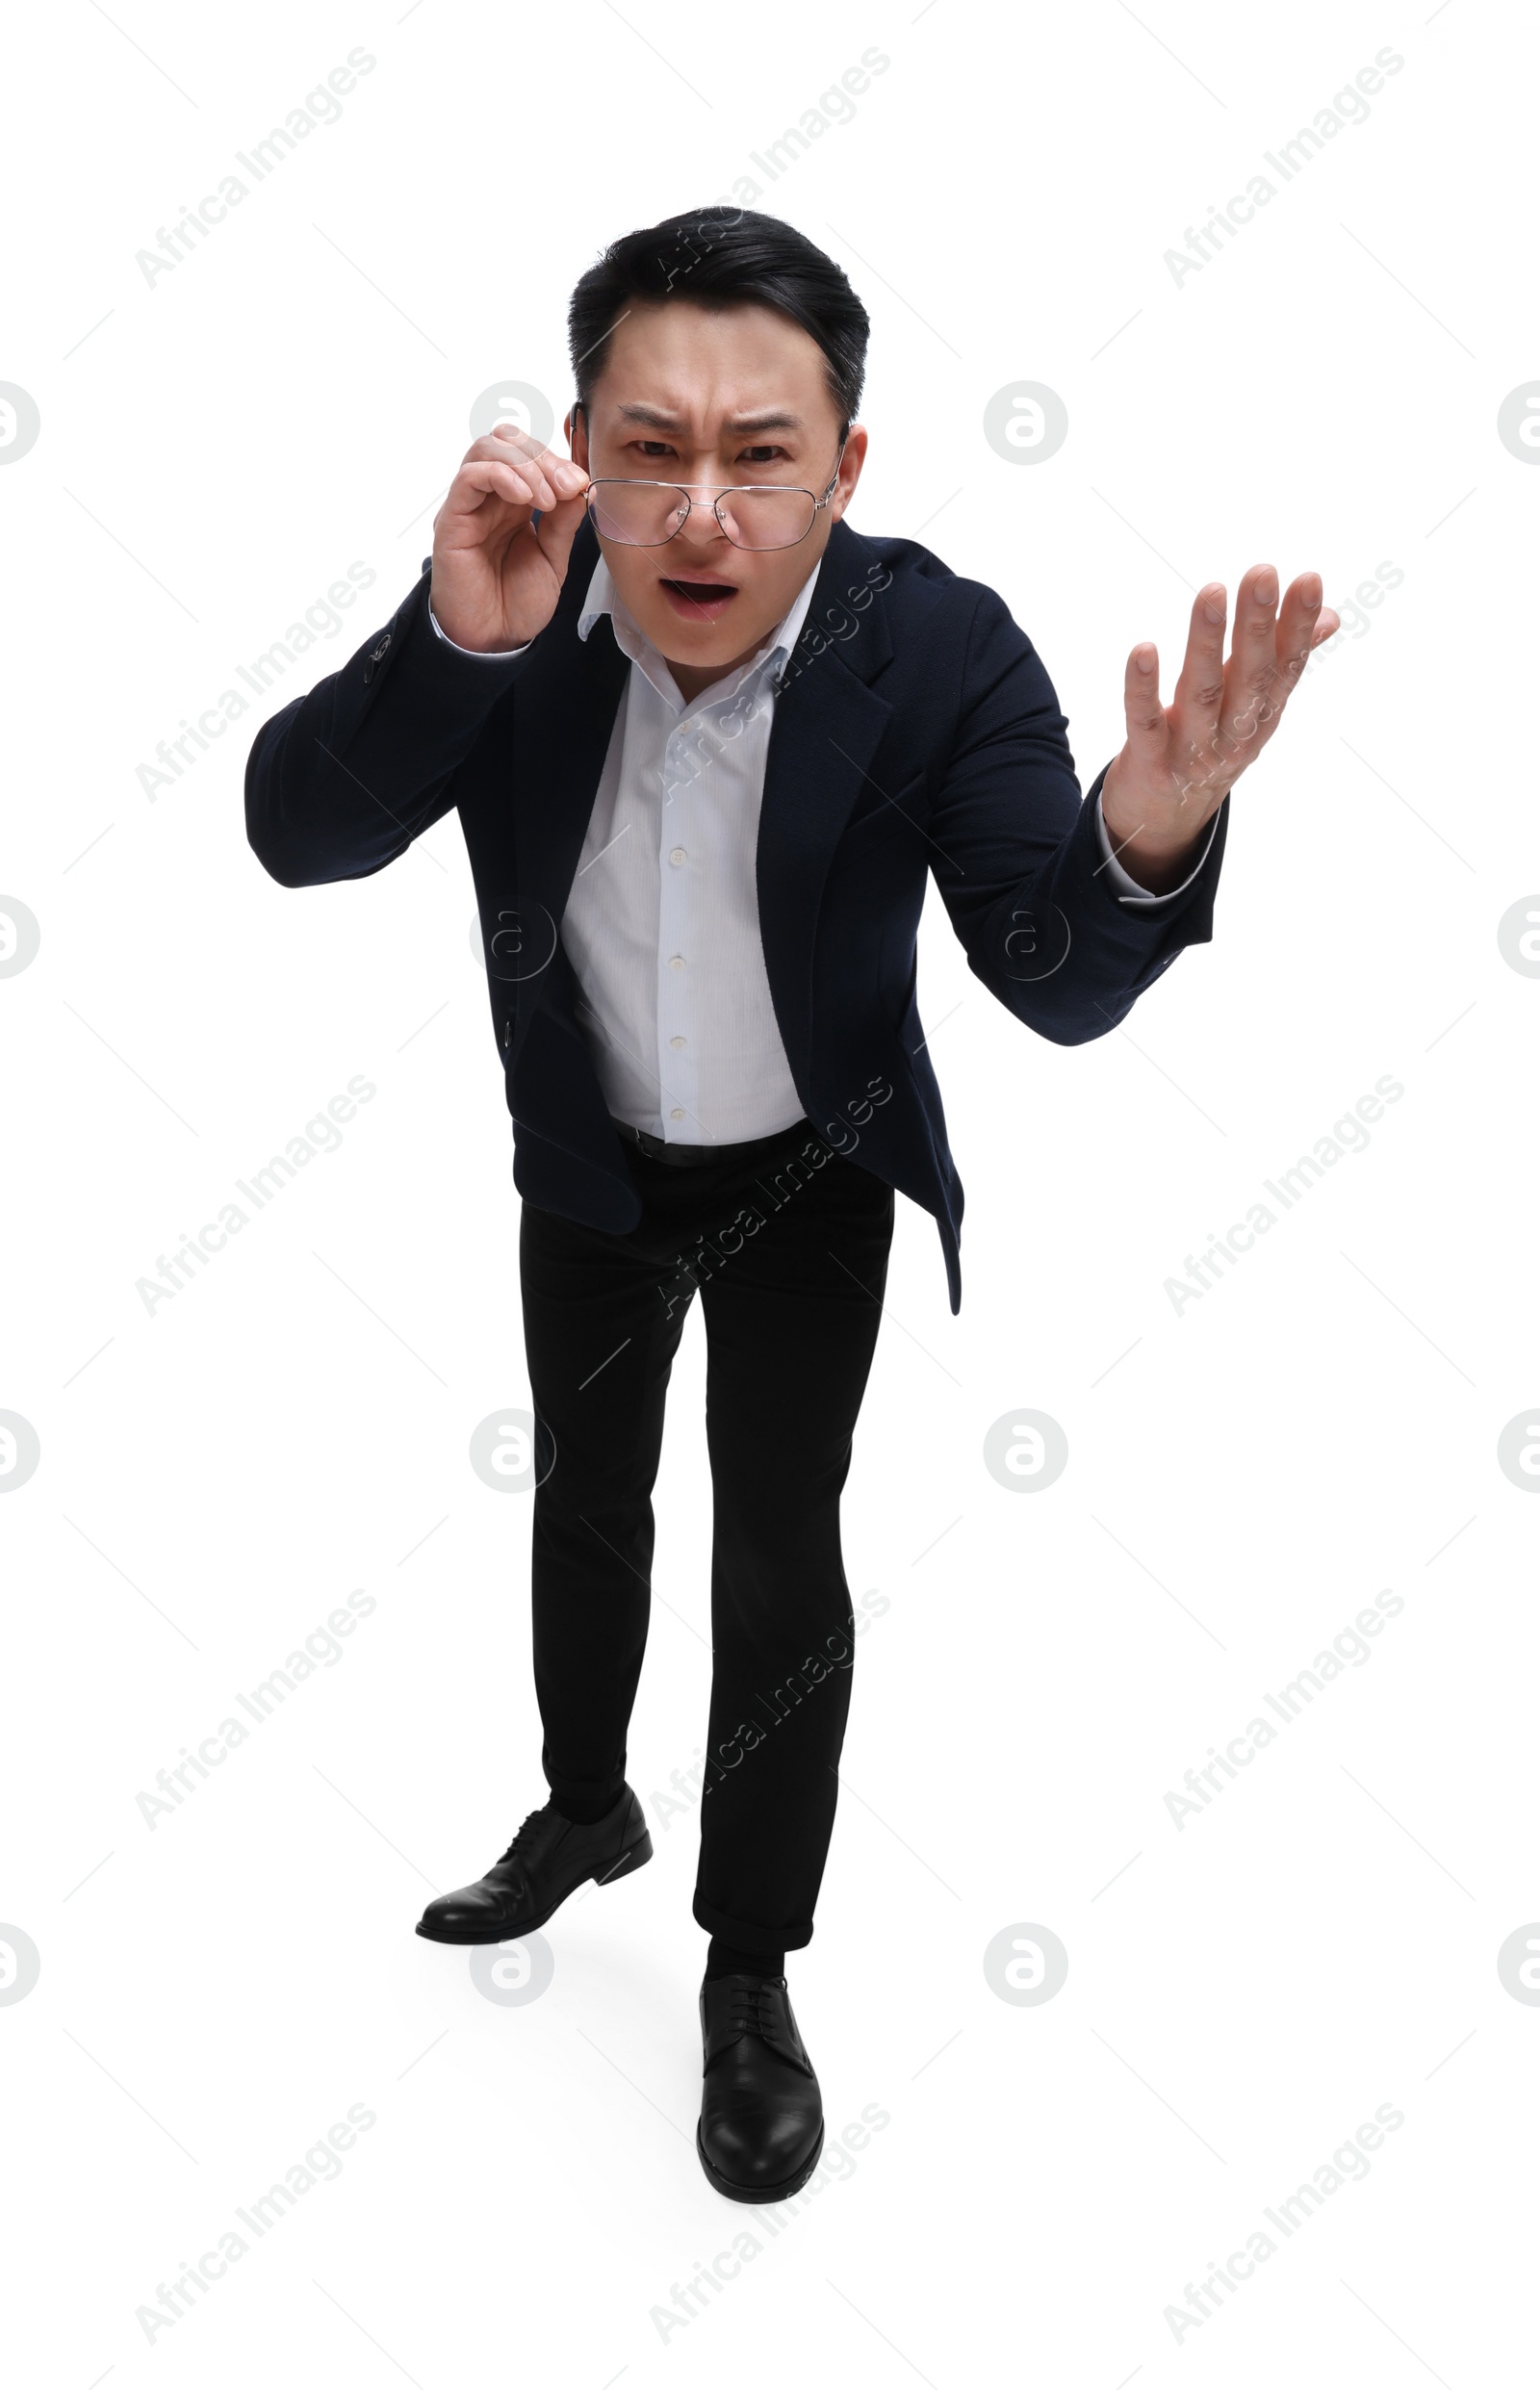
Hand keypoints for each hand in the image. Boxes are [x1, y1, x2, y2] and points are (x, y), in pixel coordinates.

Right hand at [429, 424, 590, 652]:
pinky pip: (469, 476)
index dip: (558, 460)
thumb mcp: (553, 558)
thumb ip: (564, 521)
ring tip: (547, 499)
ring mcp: (469, 505)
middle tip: (566, 486)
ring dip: (526, 465)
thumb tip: (581, 485)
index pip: (529, 453)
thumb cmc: (517, 603)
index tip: (581, 484)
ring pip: (487, 448)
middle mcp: (489, 497)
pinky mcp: (452, 519)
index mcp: (514, 501)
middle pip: (507, 441)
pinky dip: (501, 475)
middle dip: (543, 457)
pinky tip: (525, 498)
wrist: (493, 639)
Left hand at [1100, 566, 1340, 892]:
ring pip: (1202, 692)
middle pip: (1250, 675)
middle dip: (1257, 624)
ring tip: (1211, 593)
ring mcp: (1194, 751)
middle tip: (1262, 572)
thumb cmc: (1212, 746)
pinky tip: (1143, 650)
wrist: (1164, 824)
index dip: (1299, 625)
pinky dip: (1143, 688)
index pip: (1287, 665)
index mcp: (1263, 714)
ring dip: (1206, 642)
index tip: (1309, 580)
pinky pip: (1146, 722)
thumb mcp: (1254, 709)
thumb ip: (1285, 660)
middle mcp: (1235, 733)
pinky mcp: (1151, 763)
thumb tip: (1330, 616)